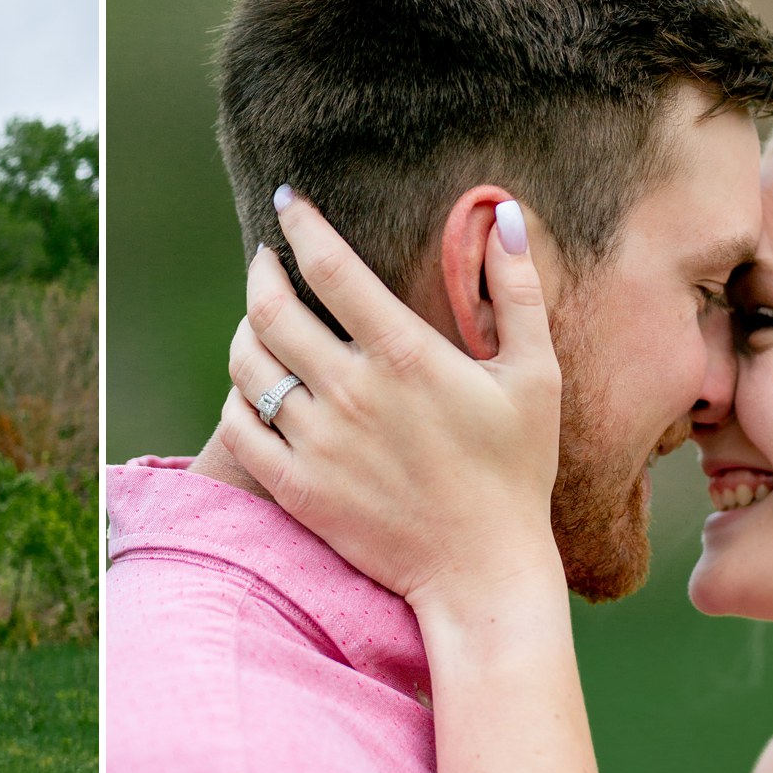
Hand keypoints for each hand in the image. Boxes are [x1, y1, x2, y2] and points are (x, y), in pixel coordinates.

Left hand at [220, 189, 564, 614]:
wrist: (482, 571)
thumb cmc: (515, 470)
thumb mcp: (534, 376)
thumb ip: (516, 290)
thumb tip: (501, 212)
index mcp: (404, 356)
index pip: (331, 266)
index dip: (301, 223)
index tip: (287, 202)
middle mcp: (350, 393)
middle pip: (271, 309)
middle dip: (262, 272)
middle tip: (266, 260)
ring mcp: (317, 442)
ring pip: (247, 365)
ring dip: (246, 331)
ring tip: (260, 321)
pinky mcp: (296, 487)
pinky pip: (238, 426)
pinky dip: (238, 396)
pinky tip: (255, 387)